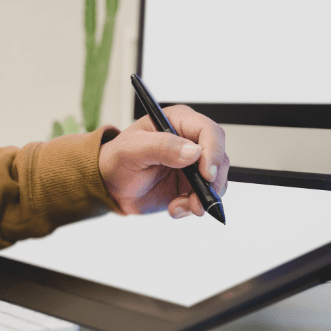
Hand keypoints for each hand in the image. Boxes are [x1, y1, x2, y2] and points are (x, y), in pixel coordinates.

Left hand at [99, 105, 228, 217]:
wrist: (111, 186)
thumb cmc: (117, 159)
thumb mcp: (132, 149)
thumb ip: (162, 146)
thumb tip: (192, 152)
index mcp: (178, 122)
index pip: (209, 131)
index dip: (213, 151)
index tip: (206, 174)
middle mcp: (191, 141)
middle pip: (219, 157)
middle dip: (213, 181)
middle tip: (198, 199)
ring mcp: (193, 165)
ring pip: (216, 180)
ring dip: (202, 198)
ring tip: (179, 206)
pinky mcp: (191, 185)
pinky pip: (204, 197)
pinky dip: (193, 207)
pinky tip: (175, 208)